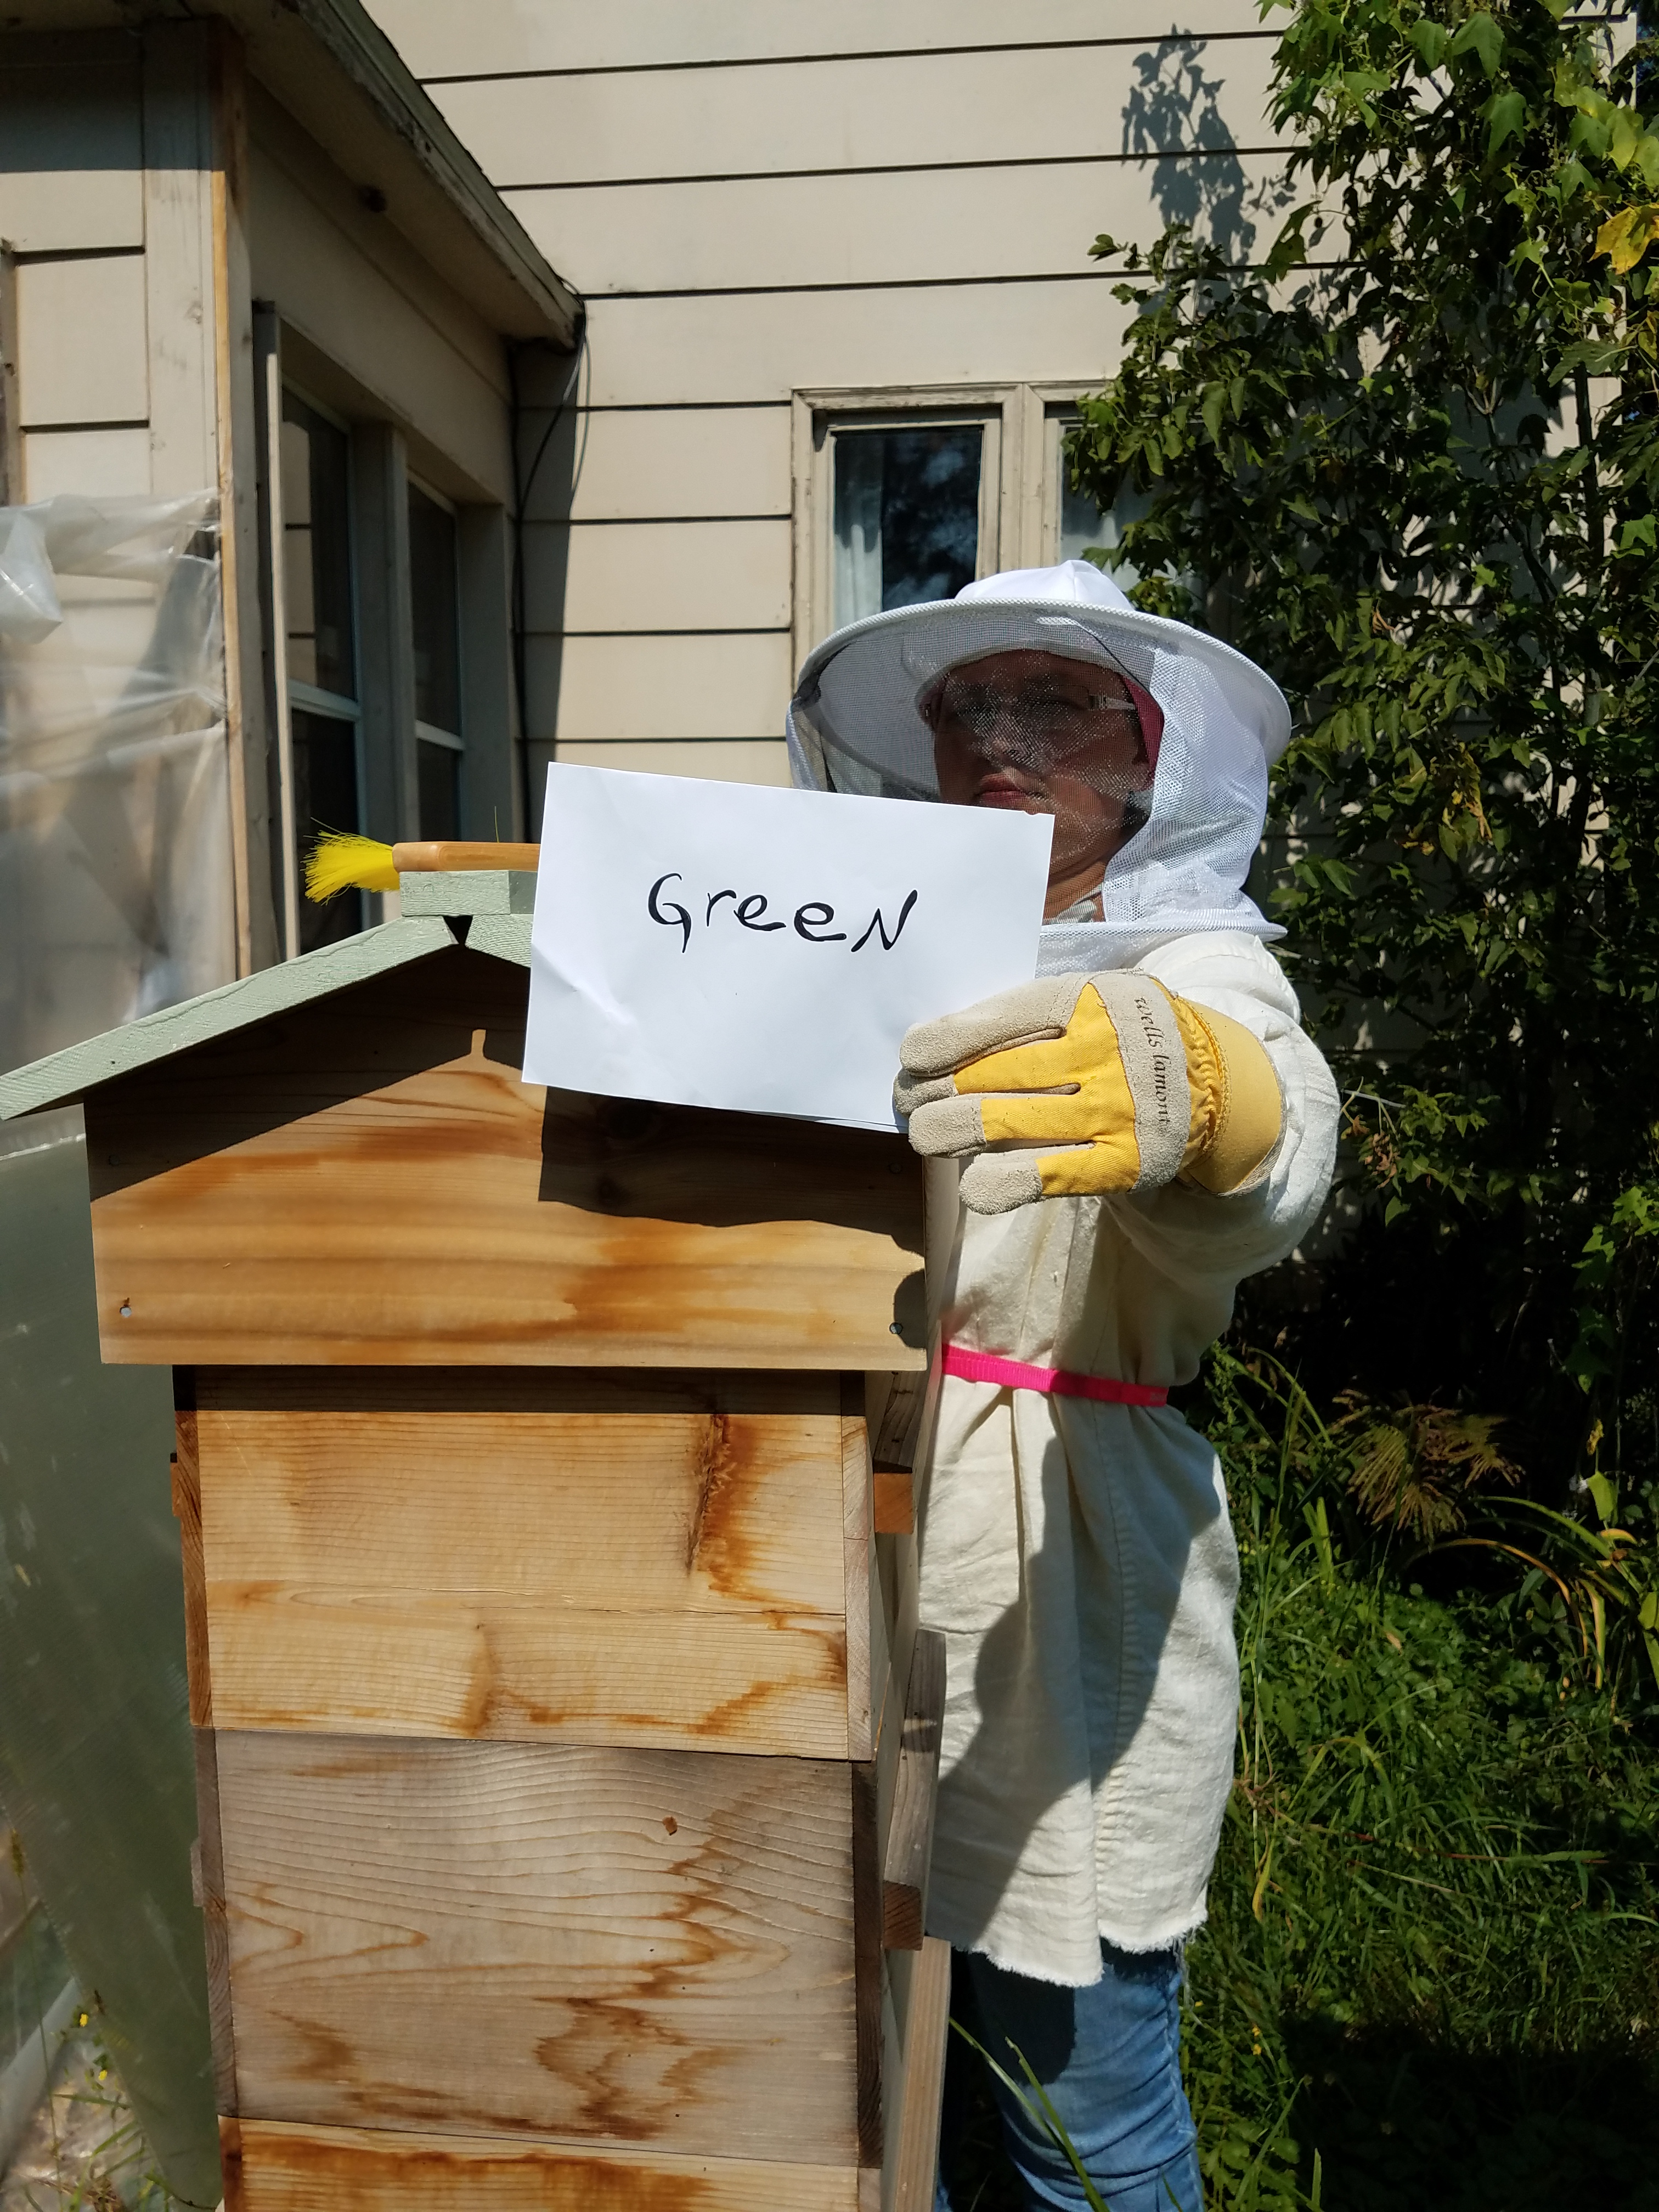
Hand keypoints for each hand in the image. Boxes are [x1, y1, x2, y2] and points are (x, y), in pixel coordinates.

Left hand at [895, 971, 1281, 1212]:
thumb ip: (1028, 1015)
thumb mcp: (1089, 1000)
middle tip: (908, 1104)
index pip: (1005, 1017)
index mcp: (1090, 1000)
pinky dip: (1002, 1183)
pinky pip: (1049, 1174)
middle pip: (997, 1074)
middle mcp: (1103, 1051)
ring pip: (1010, 1123)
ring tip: (925, 1136)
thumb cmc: (1122, 1036)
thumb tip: (938, 1045)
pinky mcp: (1122, 1161)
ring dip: (953, 1133)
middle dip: (937, 1092)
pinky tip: (972, 1185)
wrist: (1212, 1081)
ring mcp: (1114, 1109)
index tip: (911, 1057)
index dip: (949, 1040)